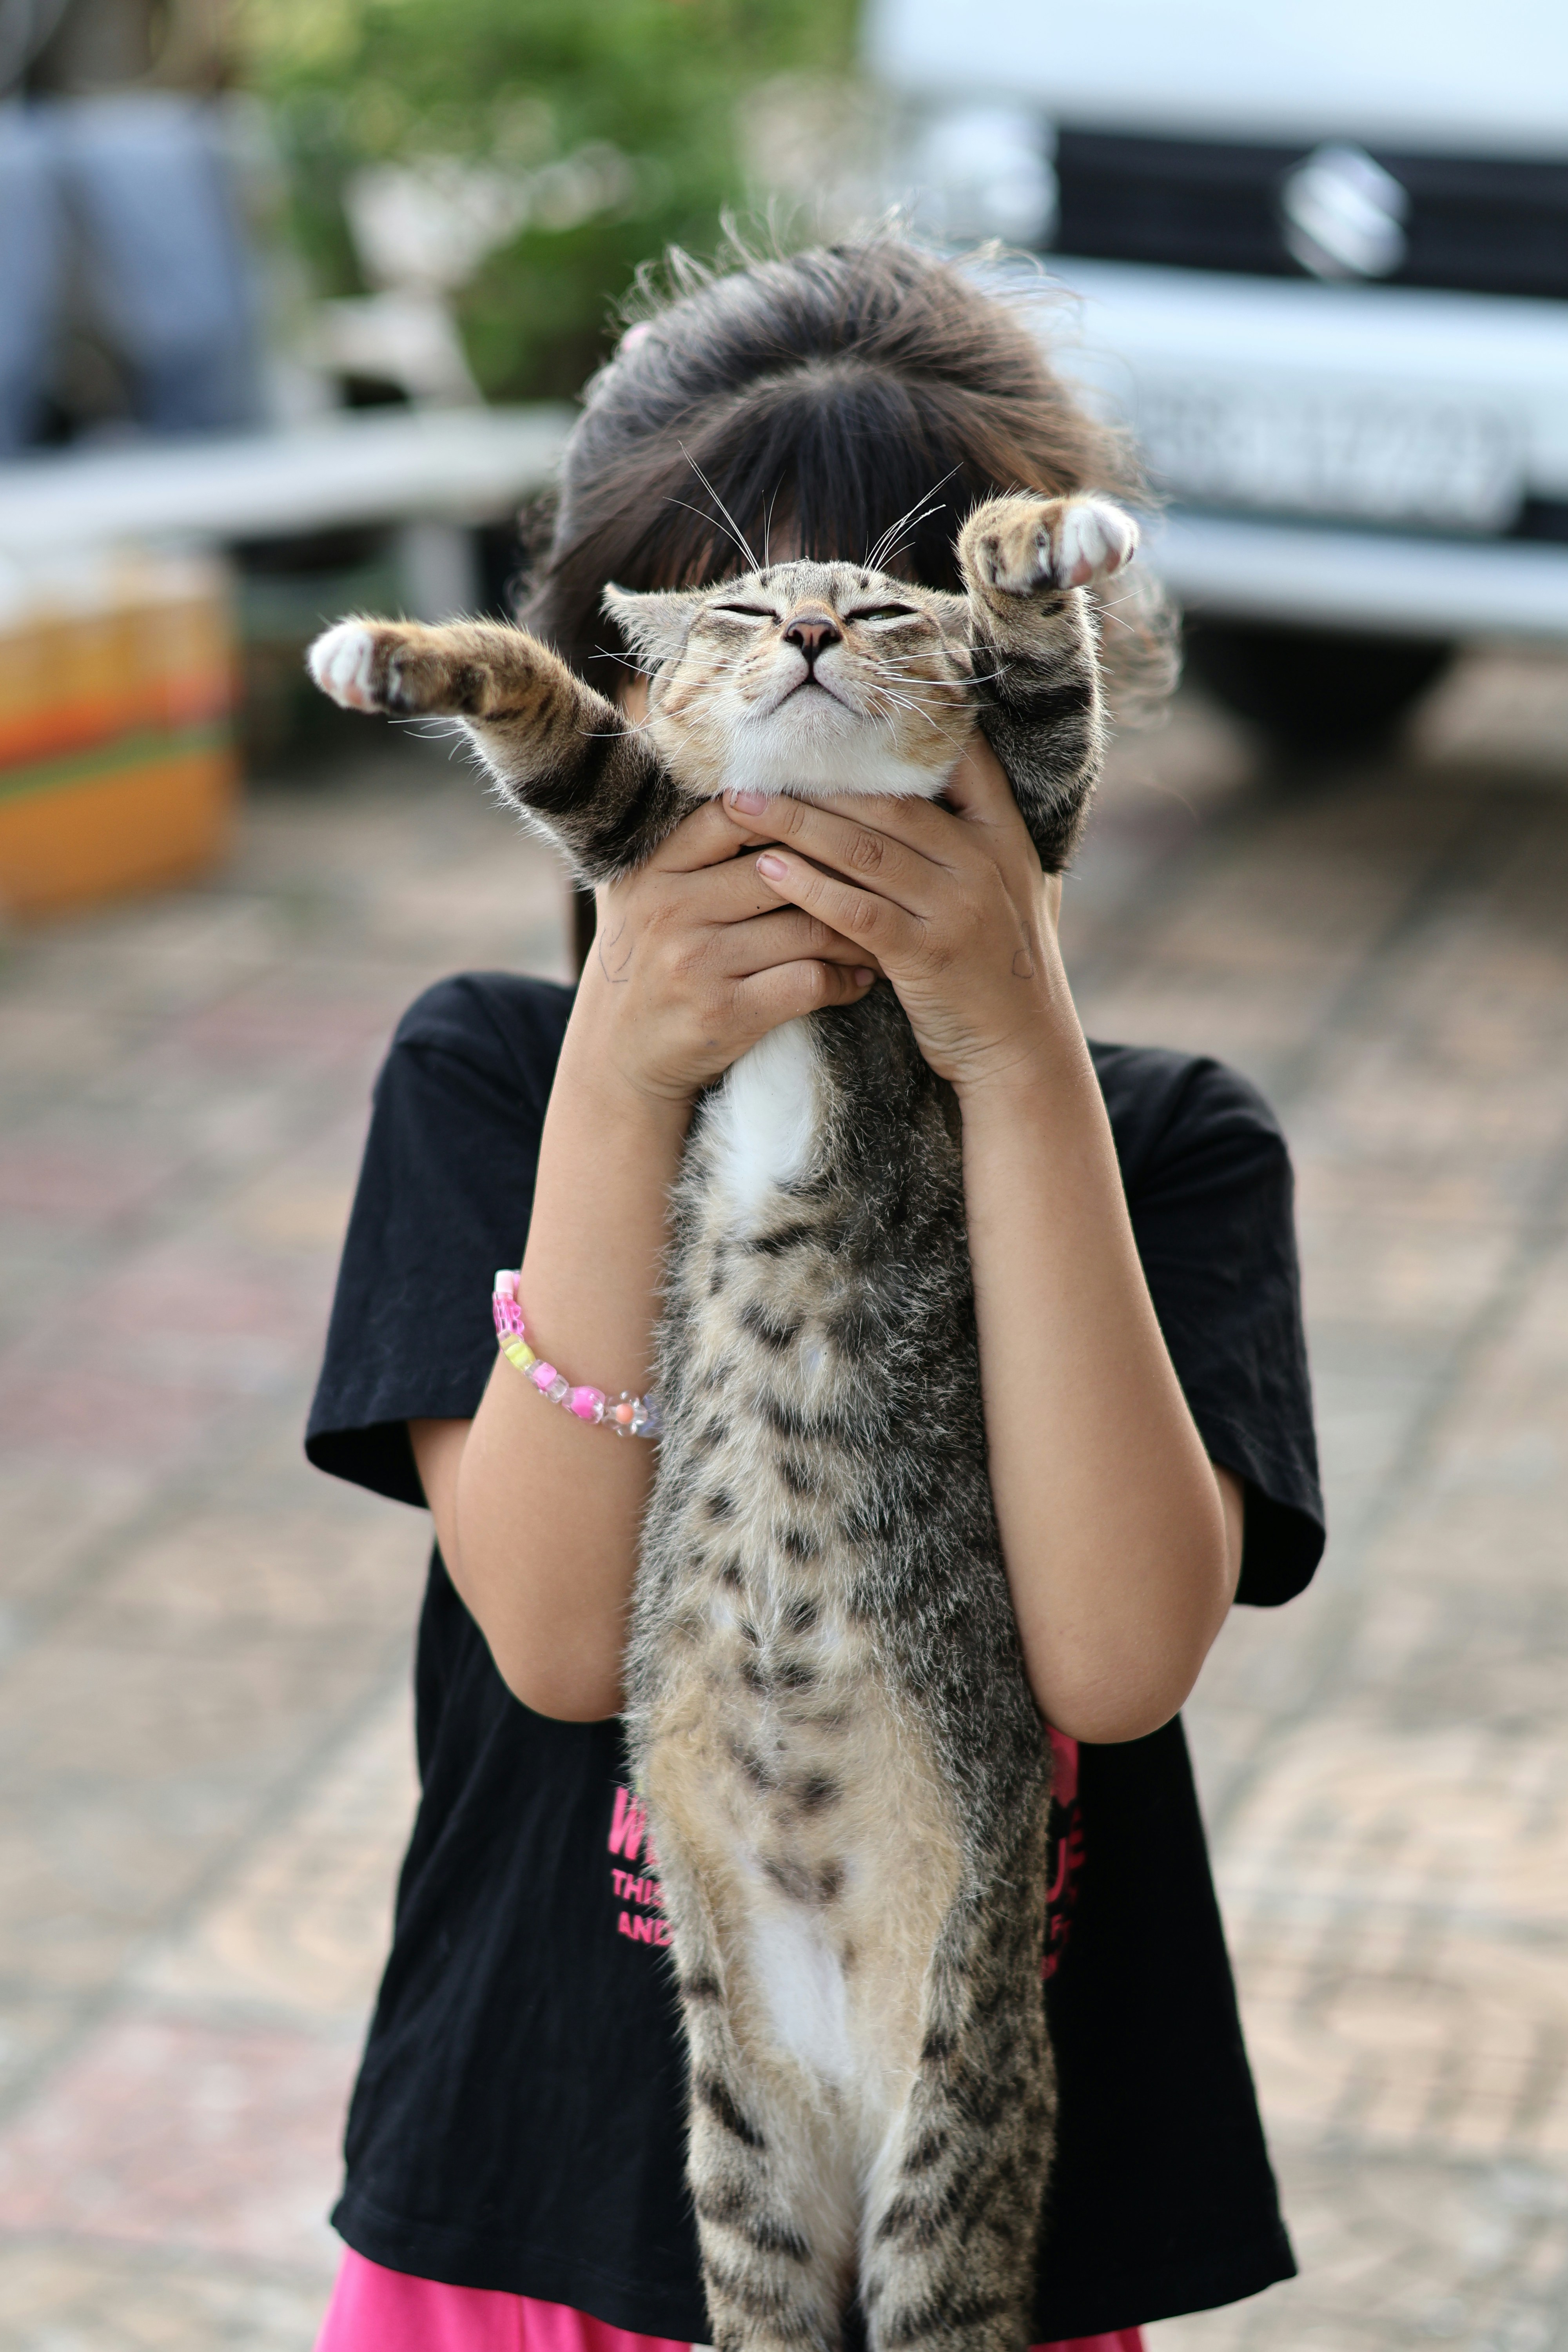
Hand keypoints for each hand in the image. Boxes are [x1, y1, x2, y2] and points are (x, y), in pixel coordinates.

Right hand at [571, 796, 876, 1108]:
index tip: (836, 822)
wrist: (619, 1057)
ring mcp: (696, 962)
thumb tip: (738, 781)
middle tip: (885, 877)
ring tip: (882, 929)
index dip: (793, 812)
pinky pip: (808, 982)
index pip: (733, 815)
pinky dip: (845, 980)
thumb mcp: (639, 893)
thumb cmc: (645, 962)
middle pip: (783, 868)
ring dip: (856, 931)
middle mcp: (670, 909)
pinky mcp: (724, 1013)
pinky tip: (860, 978)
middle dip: (841, 874)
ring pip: (806, 926)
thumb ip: (677, 842)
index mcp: (652, 869)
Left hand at [728, 735, 1068, 1097]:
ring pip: (866, 850)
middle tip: (754, 761)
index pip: (961, 761)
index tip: (835, 715)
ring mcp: (958, 908)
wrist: (1023, 1051)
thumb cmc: (998, 970)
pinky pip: (858, 912)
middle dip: (817, 779)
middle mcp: (983, 862)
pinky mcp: (928, 955)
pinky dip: (811, 887)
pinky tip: (769, 869)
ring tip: (741, 806)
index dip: (900, 735)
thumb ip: (974, 842)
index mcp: (1004, 836)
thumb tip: (930, 791)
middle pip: (889, 802)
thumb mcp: (1006, 891)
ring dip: (797, 824)